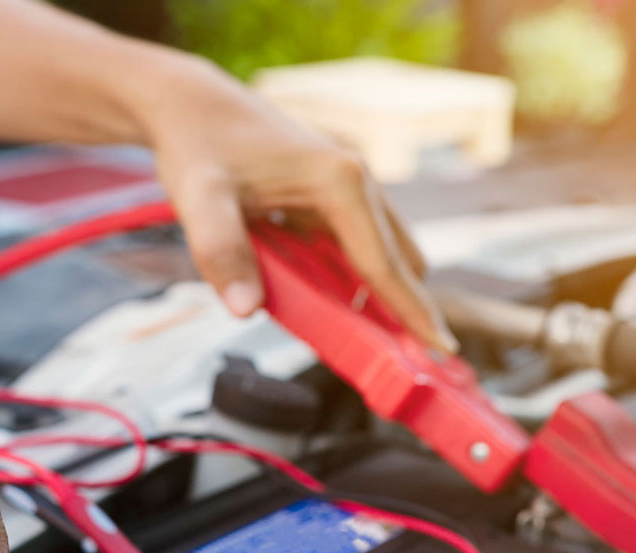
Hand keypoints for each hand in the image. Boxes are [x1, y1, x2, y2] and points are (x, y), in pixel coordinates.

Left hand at [126, 51, 457, 352]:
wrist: (192, 107)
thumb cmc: (199, 147)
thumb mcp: (198, 198)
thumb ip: (220, 251)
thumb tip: (245, 309)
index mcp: (341, 182)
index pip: (386, 264)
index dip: (413, 312)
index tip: (442, 350)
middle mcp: (359, 180)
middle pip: (401, 261)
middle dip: (403, 311)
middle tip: (402, 363)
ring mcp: (352, 185)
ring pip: (386, 253)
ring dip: (380, 296)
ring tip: (369, 343)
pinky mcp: (337, 194)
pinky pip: (361, 246)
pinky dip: (357, 279)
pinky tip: (332, 304)